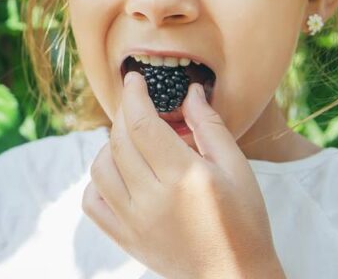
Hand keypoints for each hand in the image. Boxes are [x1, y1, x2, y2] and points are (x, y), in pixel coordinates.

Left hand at [82, 72, 284, 278]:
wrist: (234, 278)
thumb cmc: (244, 222)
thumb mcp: (237, 169)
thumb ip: (209, 127)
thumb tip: (190, 91)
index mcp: (185, 177)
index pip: (142, 124)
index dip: (134, 96)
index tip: (133, 79)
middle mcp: (153, 199)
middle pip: (120, 141)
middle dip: (125, 114)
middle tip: (137, 104)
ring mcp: (134, 222)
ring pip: (100, 169)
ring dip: (110, 146)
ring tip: (131, 141)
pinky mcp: (125, 239)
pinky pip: (93, 203)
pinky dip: (98, 182)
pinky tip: (118, 175)